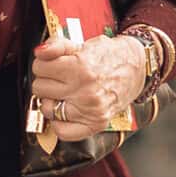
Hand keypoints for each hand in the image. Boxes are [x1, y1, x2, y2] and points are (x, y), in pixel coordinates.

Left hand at [30, 33, 146, 135]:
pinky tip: (65, 110)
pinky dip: (59, 123)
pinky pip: (63, 132)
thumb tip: (39, 52)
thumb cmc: (107, 56)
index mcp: (80, 68)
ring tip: (63, 92)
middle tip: (60, 78)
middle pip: (40, 88)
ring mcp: (91, 110)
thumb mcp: (81, 44)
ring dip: (51, 100)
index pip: (40, 68)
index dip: (43, 63)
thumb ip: (57, 46)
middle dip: (46, 80)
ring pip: (47, 109)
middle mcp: (85, 91)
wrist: (136, 68)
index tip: (53, 64)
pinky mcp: (97, 123)